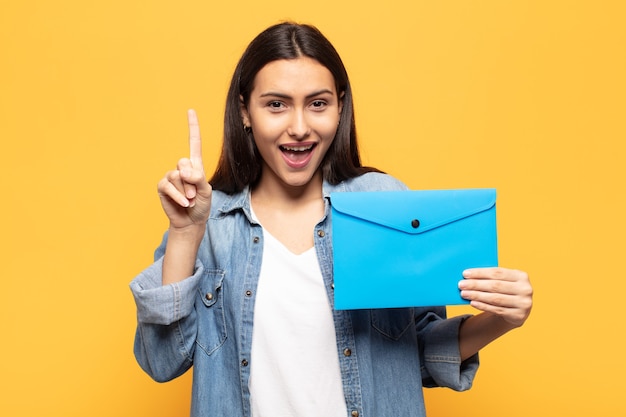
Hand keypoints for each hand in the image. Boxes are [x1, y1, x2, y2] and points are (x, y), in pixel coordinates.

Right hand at [157, 109, 212, 230]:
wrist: (191, 221)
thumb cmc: (200, 205)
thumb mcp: (206, 191)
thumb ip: (198, 178)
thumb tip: (183, 171)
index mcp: (195, 166)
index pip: (194, 143)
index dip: (192, 127)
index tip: (190, 110)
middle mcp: (182, 168)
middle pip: (184, 162)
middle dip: (191, 180)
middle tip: (194, 194)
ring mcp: (171, 177)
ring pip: (177, 177)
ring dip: (186, 191)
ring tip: (189, 200)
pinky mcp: (162, 186)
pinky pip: (168, 186)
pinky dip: (177, 196)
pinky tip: (183, 203)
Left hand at [459, 267, 532, 327]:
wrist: (517, 310)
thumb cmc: (506, 291)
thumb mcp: (504, 281)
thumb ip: (491, 278)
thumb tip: (468, 276)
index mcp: (521, 276)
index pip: (497, 272)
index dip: (480, 273)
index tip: (465, 274)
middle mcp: (525, 289)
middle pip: (495, 286)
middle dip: (476, 285)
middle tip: (461, 285)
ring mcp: (524, 303)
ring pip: (495, 298)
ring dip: (477, 296)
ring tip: (464, 294)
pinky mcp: (518, 315)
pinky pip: (497, 310)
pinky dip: (483, 306)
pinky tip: (472, 302)